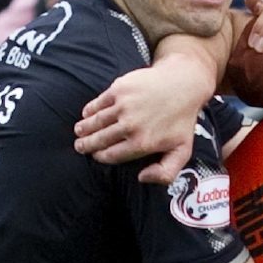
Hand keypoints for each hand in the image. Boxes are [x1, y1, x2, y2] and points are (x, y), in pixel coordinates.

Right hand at [76, 53, 216, 183]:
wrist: (183, 84)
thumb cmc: (182, 120)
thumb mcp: (182, 151)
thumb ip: (165, 173)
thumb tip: (141, 177)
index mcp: (141, 143)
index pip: (112, 155)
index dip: (100, 156)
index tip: (95, 156)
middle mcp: (129, 126)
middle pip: (100, 139)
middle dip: (87, 144)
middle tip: (79, 146)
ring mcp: (123, 106)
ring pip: (96, 121)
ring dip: (84, 128)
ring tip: (79, 132)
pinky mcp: (119, 89)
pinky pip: (98, 103)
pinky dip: (90, 110)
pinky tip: (86, 114)